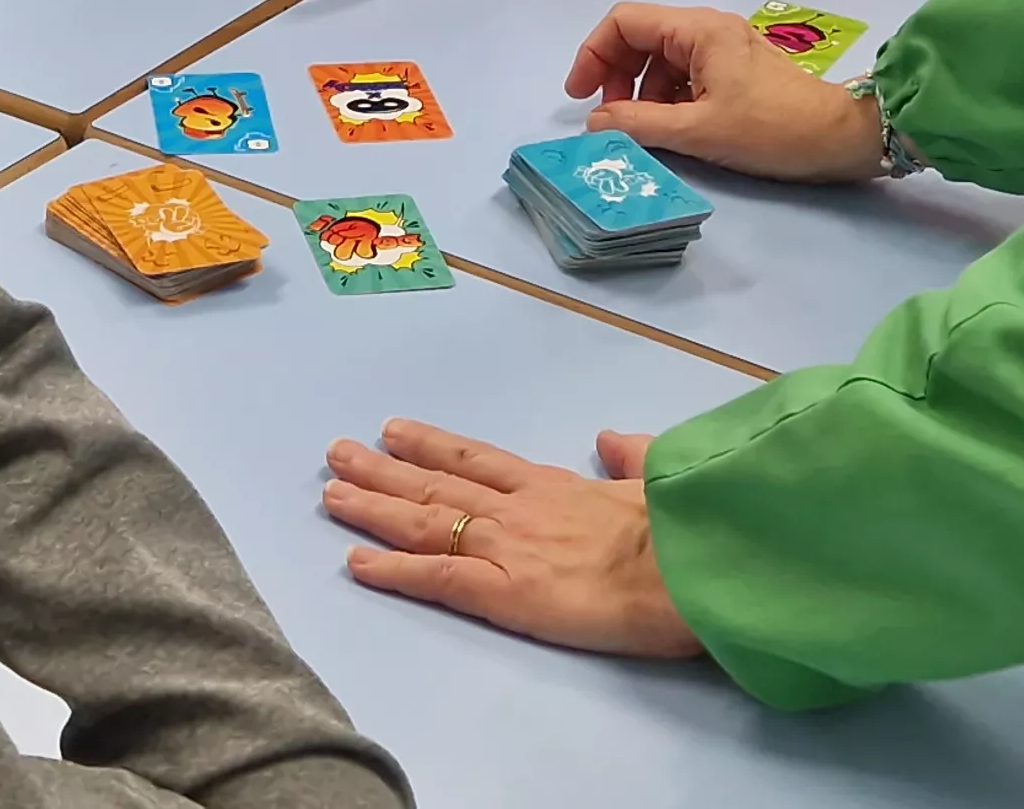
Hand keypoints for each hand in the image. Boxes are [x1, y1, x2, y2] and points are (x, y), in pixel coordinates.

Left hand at [323, 422, 703, 659]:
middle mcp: (520, 508)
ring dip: (373, 506)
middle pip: (437, 486)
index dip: (433, 447)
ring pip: (425, 522)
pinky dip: (394, 570)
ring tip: (330, 491)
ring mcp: (508, 547)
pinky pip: (437, 579)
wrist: (693, 570)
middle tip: (336, 452)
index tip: (394, 430)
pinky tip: (355, 563)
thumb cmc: (687, 532)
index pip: (479, 462)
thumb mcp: (660, 479)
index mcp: (556, 486)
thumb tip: (612, 439)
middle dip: (383, 469)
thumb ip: (632, 458)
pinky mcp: (505, 593)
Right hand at [564, 2, 888, 183]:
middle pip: (640, 38)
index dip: (593, 54)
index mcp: (697, 29)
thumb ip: (639, 125)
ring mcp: (724, 48)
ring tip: (646, 131)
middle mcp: (708, 28)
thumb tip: (594, 123)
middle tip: (612, 119)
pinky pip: (685, 75)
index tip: (580, 96)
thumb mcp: (699, 131)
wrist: (841, 137)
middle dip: (616, 76)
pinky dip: (668, 99)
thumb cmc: (771, 129)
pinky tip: (675, 129)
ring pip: (662, 60)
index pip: (624, 22)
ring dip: (642, 92)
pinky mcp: (736, 70)